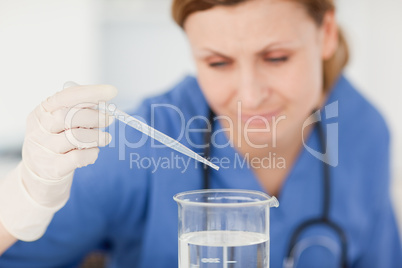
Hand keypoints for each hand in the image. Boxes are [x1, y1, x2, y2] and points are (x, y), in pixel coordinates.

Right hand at [0, 83, 116, 240]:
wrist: (36, 177)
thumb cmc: (54, 143)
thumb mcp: (58, 124)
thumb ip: (76, 112)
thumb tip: (104, 103)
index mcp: (42, 112)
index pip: (66, 96)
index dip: (91, 92)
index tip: (111, 91)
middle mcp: (40, 128)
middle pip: (70, 116)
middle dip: (96, 116)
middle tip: (109, 119)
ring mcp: (44, 149)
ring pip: (77, 137)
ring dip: (98, 136)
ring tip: (106, 138)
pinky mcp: (53, 168)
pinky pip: (78, 157)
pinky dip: (92, 153)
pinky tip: (94, 152)